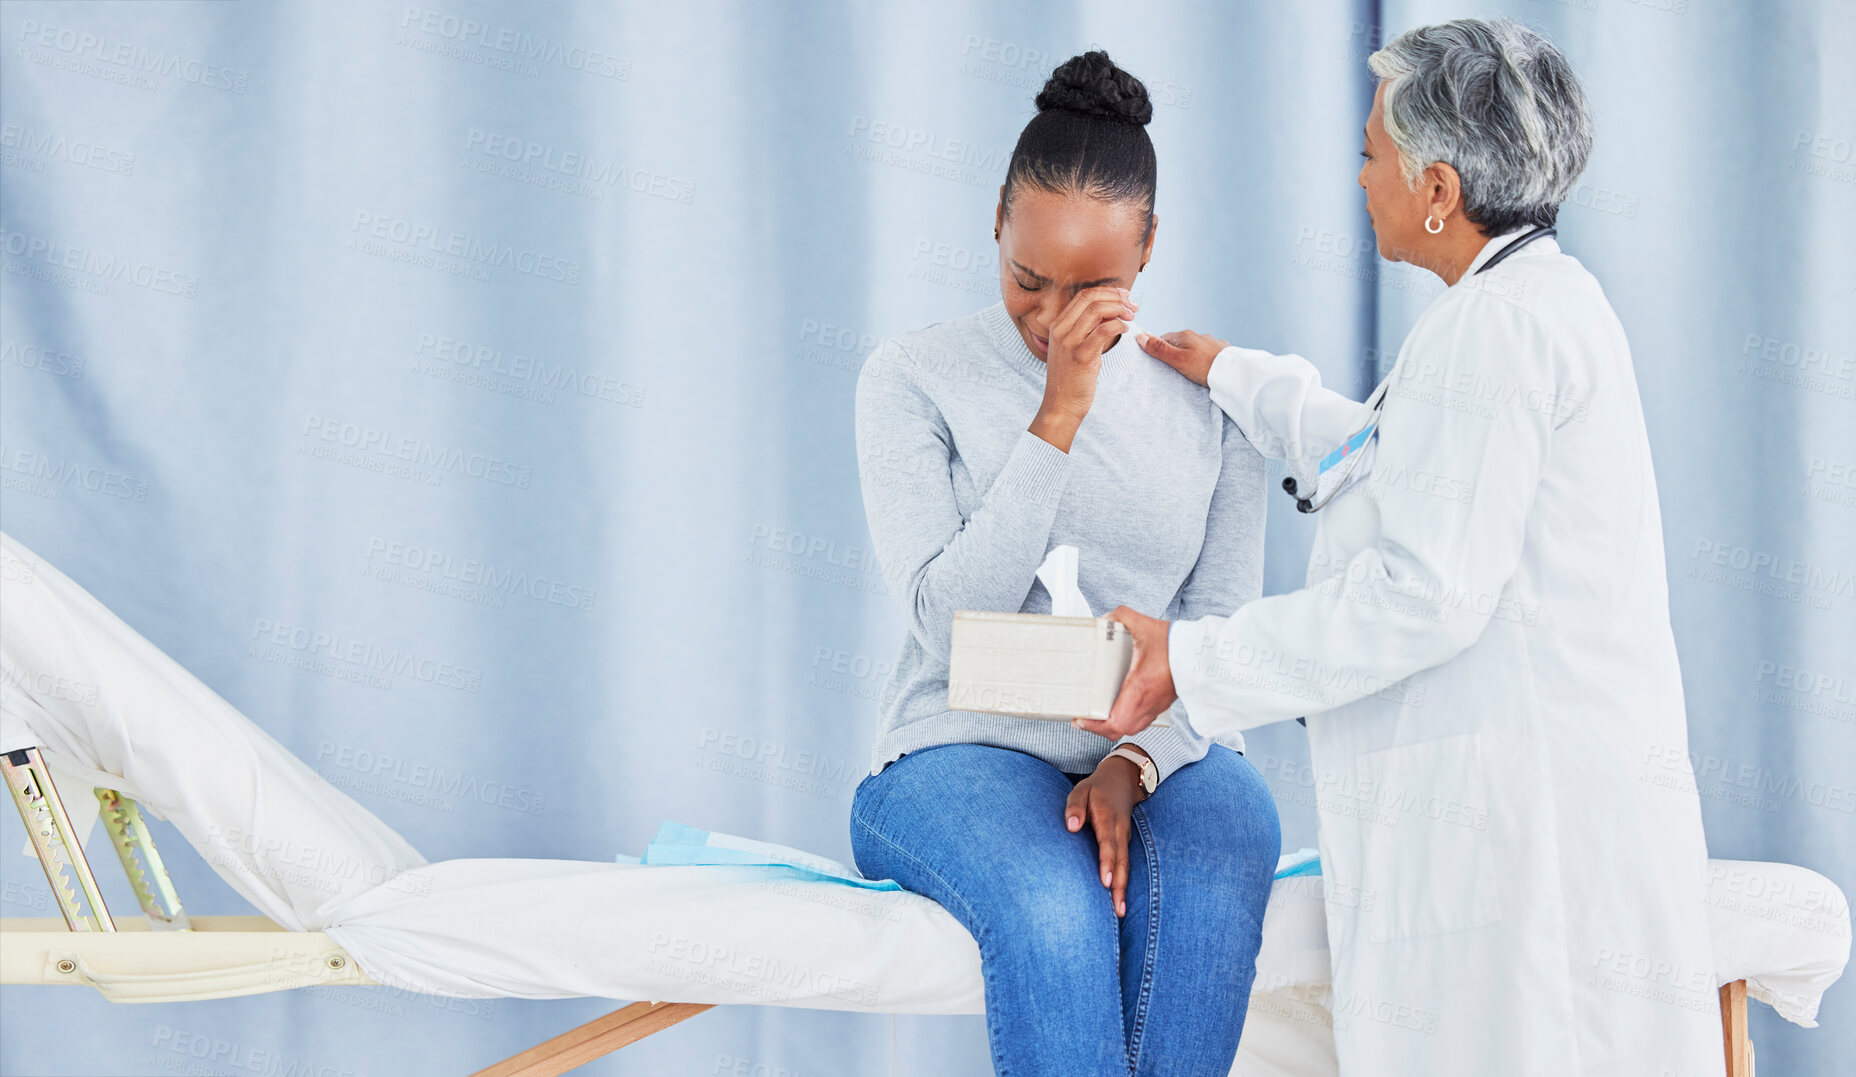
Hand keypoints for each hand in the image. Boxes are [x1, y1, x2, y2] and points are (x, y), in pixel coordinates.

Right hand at [1030, 286, 1137, 452]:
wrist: (1061, 404)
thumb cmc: (1072, 377)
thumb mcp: (1075, 347)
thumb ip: (1086, 328)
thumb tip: (1110, 311)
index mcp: (1058, 325)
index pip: (1083, 295)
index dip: (1107, 291)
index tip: (1124, 296)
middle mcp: (1061, 330)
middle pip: (1090, 298)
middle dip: (1116, 297)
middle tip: (1132, 305)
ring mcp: (1069, 342)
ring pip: (1097, 311)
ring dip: (1119, 309)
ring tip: (1132, 315)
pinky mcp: (1081, 356)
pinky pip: (1103, 331)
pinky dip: (1118, 326)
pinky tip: (1126, 330)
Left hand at [1064, 747, 1148, 916]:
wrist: (1122, 780)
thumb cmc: (1096, 789)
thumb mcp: (1080, 790)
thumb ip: (1075, 807)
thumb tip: (1071, 826)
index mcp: (1107, 817)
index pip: (1108, 844)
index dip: (1108, 863)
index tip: (1105, 882)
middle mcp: (1120, 830)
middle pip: (1122, 861)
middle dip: (1119, 886)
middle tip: (1118, 910)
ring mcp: (1124, 838)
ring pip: (1126, 866)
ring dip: (1123, 888)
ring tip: (1120, 912)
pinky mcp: (1124, 843)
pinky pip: (1125, 864)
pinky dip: (1123, 882)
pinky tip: (1118, 900)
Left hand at [1074, 606, 1176, 739]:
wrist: (1203, 654)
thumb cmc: (1176, 644)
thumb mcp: (1144, 625)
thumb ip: (1122, 616)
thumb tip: (1107, 617)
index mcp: (1139, 688)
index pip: (1114, 721)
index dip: (1095, 726)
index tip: (1080, 718)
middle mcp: (1147, 703)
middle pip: (1120, 730)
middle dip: (1099, 728)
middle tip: (1085, 718)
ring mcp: (1156, 706)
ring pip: (1131, 728)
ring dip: (1113, 726)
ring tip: (1098, 716)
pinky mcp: (1163, 703)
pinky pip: (1141, 720)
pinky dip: (1127, 720)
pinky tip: (1120, 708)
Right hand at [1138, 329, 1228, 386]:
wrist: (1232, 373)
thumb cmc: (1204, 367)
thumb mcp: (1177, 360)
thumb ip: (1159, 349)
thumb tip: (1140, 336)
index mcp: (1185, 335)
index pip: (1164, 338)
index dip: (1159, 349)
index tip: (1157, 361)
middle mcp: (1198, 335)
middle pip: (1179, 342)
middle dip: (1174, 352)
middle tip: (1171, 368)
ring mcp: (1211, 342)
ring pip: (1193, 347)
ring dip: (1189, 355)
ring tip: (1188, 369)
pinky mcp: (1221, 350)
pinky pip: (1206, 353)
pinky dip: (1202, 358)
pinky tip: (1203, 367)